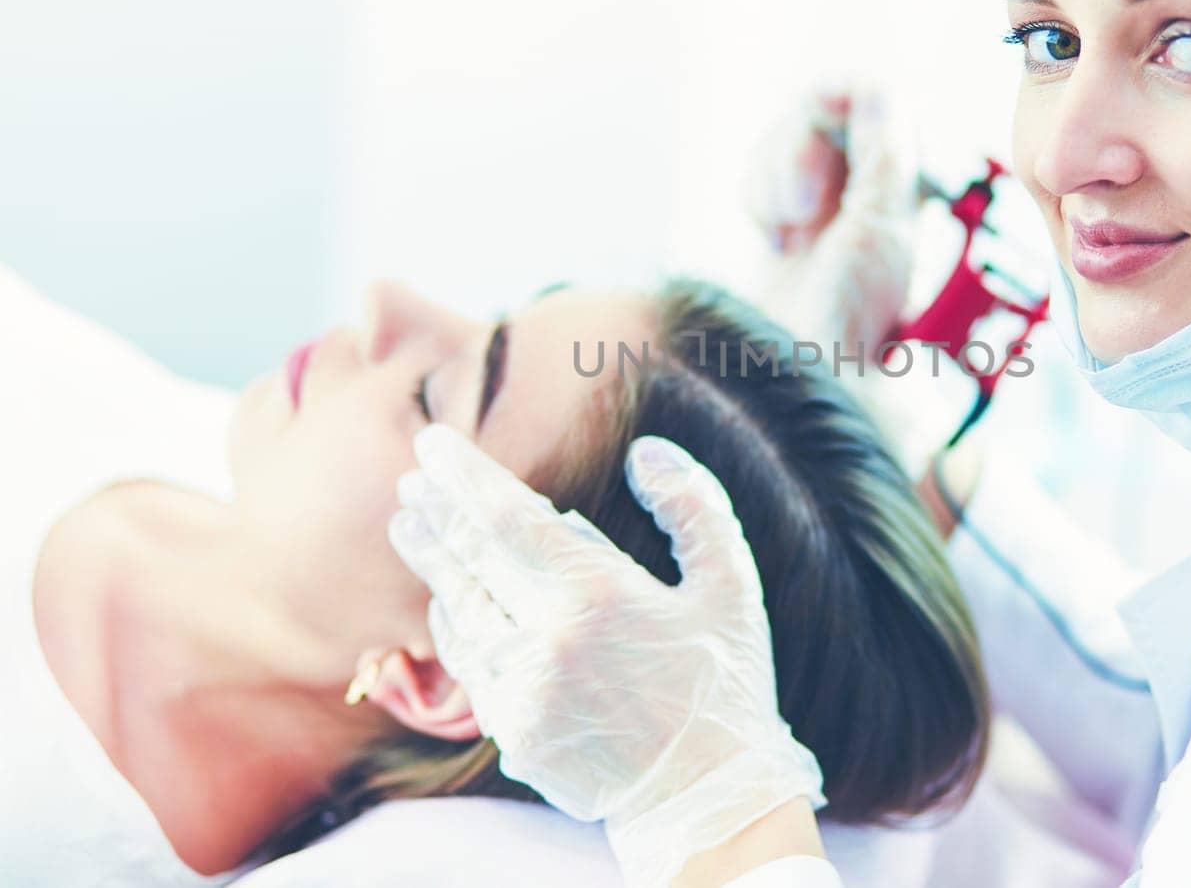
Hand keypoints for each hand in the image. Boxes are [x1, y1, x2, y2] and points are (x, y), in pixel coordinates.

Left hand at [387, 424, 824, 887]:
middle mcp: (546, 643)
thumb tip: (646, 452)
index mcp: (598, 598)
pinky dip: (454, 622)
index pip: (506, 518)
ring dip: (433, 565)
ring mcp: (522, 693)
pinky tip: (450, 601)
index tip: (434, 442)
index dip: (464, 476)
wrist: (710, 796)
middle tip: (412, 479)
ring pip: (459, 612)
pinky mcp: (514, 733)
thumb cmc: (724, 683)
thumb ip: (693, 506)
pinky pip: (469, 665)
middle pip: (467, 561)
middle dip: (436, 513)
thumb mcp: (730, 585)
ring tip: (413, 527)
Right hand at [747, 85, 918, 353]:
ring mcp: (827, 197)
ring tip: (787, 235)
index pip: (878, 98)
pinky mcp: (791, 214)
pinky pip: (763, 170)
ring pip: (786, 137)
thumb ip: (881, 160)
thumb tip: (880, 92)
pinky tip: (775, 239)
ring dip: (774, 179)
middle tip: (802, 213)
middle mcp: (869, 182)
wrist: (802, 375)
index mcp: (904, 180)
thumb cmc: (849, 321)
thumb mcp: (875, 234)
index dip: (843, 92)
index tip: (815, 104)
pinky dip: (758, 198)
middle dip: (797, 150)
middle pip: (822, 109)